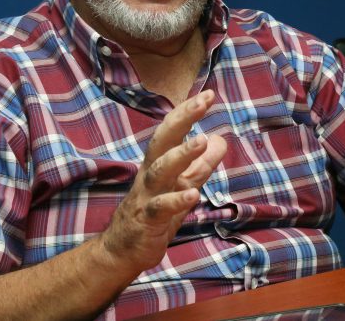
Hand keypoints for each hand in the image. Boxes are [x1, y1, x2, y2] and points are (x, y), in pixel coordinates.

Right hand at [100, 90, 225, 272]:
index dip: (188, 112)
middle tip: (202, 102)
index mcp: (159, 163)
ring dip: (180, 155)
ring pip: (160, 171)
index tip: (208, 94)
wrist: (122, 250)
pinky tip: (193, 194)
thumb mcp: (182, 185)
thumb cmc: (154, 213)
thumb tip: (221, 139)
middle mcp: (150, 174)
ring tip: (201, 141)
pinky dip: (177, 201)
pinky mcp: (146, 220)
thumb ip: (201, 165)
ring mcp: (146, 196)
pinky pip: (160, 208)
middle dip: (182, 119)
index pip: (172, 131)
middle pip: (163, 141)